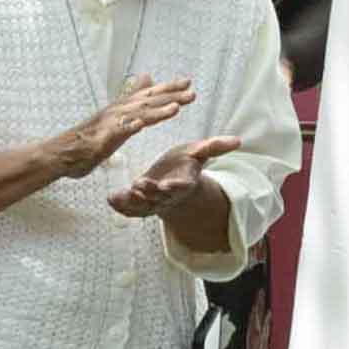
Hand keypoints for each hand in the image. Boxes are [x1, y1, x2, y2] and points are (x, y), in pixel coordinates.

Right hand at [49, 75, 191, 185]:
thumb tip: (147, 78)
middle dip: (169, 96)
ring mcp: (108, 124)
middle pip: (146, 101)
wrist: (61, 154)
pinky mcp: (100, 139)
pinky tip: (140, 125)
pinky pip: (116, 132)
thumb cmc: (88, 139)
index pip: (148, 94)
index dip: (168, 88)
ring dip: (156, 111)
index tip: (188, 82)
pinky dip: (128, 126)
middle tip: (191, 92)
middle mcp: (116, 111)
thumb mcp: (114, 117)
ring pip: (135, 115)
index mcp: (121, 108)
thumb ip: (132, 99)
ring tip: (176, 108)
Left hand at [107, 130, 247, 224]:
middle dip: (149, 193)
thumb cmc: (185, 163)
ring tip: (121, 195)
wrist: (171, 180)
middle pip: (159, 197)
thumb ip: (215, 147)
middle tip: (139, 186)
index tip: (166, 185)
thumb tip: (238, 140)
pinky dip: (120, 206)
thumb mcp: (199, 153)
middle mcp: (168, 196)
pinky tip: (110, 199)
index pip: (180, 187)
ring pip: (142, 205)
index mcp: (183, 183)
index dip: (174, 187)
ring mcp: (153, 202)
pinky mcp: (139, 204)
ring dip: (132, 202)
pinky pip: (129, 208)